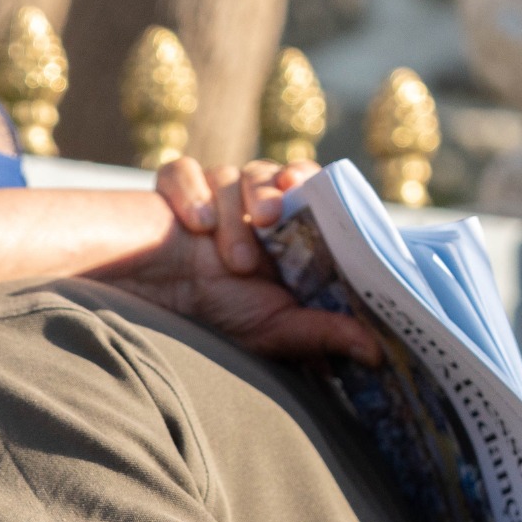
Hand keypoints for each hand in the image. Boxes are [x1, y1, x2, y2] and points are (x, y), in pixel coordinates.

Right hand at [102, 158, 380, 363]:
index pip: (308, 188)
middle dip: (272, 190)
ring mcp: (211, 194)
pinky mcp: (172, 187)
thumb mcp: (272, 329)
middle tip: (267, 220)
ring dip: (231, 210)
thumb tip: (378, 352)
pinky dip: (188, 192)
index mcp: (282, 232)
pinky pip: (183, 170)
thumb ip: (321, 332)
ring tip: (228, 256)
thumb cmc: (211, 316)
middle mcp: (249, 206)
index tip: (307, 191)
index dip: (312, 182)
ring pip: (233, 173)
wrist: (143, 309)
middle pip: (274, 171)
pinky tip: (191, 224)